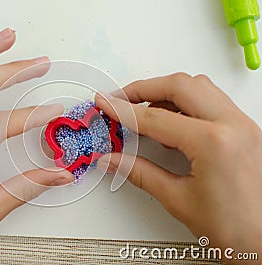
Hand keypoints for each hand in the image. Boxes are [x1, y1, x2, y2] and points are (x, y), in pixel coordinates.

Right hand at [95, 73, 261, 262]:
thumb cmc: (236, 229)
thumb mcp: (177, 199)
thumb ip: (139, 173)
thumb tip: (112, 160)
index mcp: (214, 143)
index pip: (155, 118)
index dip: (123, 111)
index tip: (106, 105)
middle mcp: (232, 125)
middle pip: (179, 86)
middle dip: (143, 89)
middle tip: (120, 99)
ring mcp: (242, 124)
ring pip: (198, 87)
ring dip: (166, 92)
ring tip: (142, 110)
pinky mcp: (245, 129)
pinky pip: (211, 101)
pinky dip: (185, 103)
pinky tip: (170, 121)